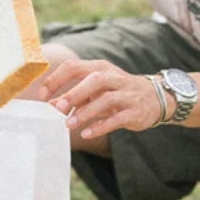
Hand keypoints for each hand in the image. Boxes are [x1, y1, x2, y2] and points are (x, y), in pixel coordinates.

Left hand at [38, 60, 164, 138]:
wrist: (156, 98)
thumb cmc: (117, 92)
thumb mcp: (96, 89)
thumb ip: (75, 96)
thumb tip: (51, 106)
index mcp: (100, 68)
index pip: (74, 67)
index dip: (57, 79)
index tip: (43, 95)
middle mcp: (114, 77)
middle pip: (93, 80)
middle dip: (74, 93)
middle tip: (57, 108)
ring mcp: (126, 94)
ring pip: (106, 99)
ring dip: (85, 112)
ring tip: (69, 124)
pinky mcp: (135, 111)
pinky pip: (117, 118)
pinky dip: (101, 126)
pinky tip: (87, 133)